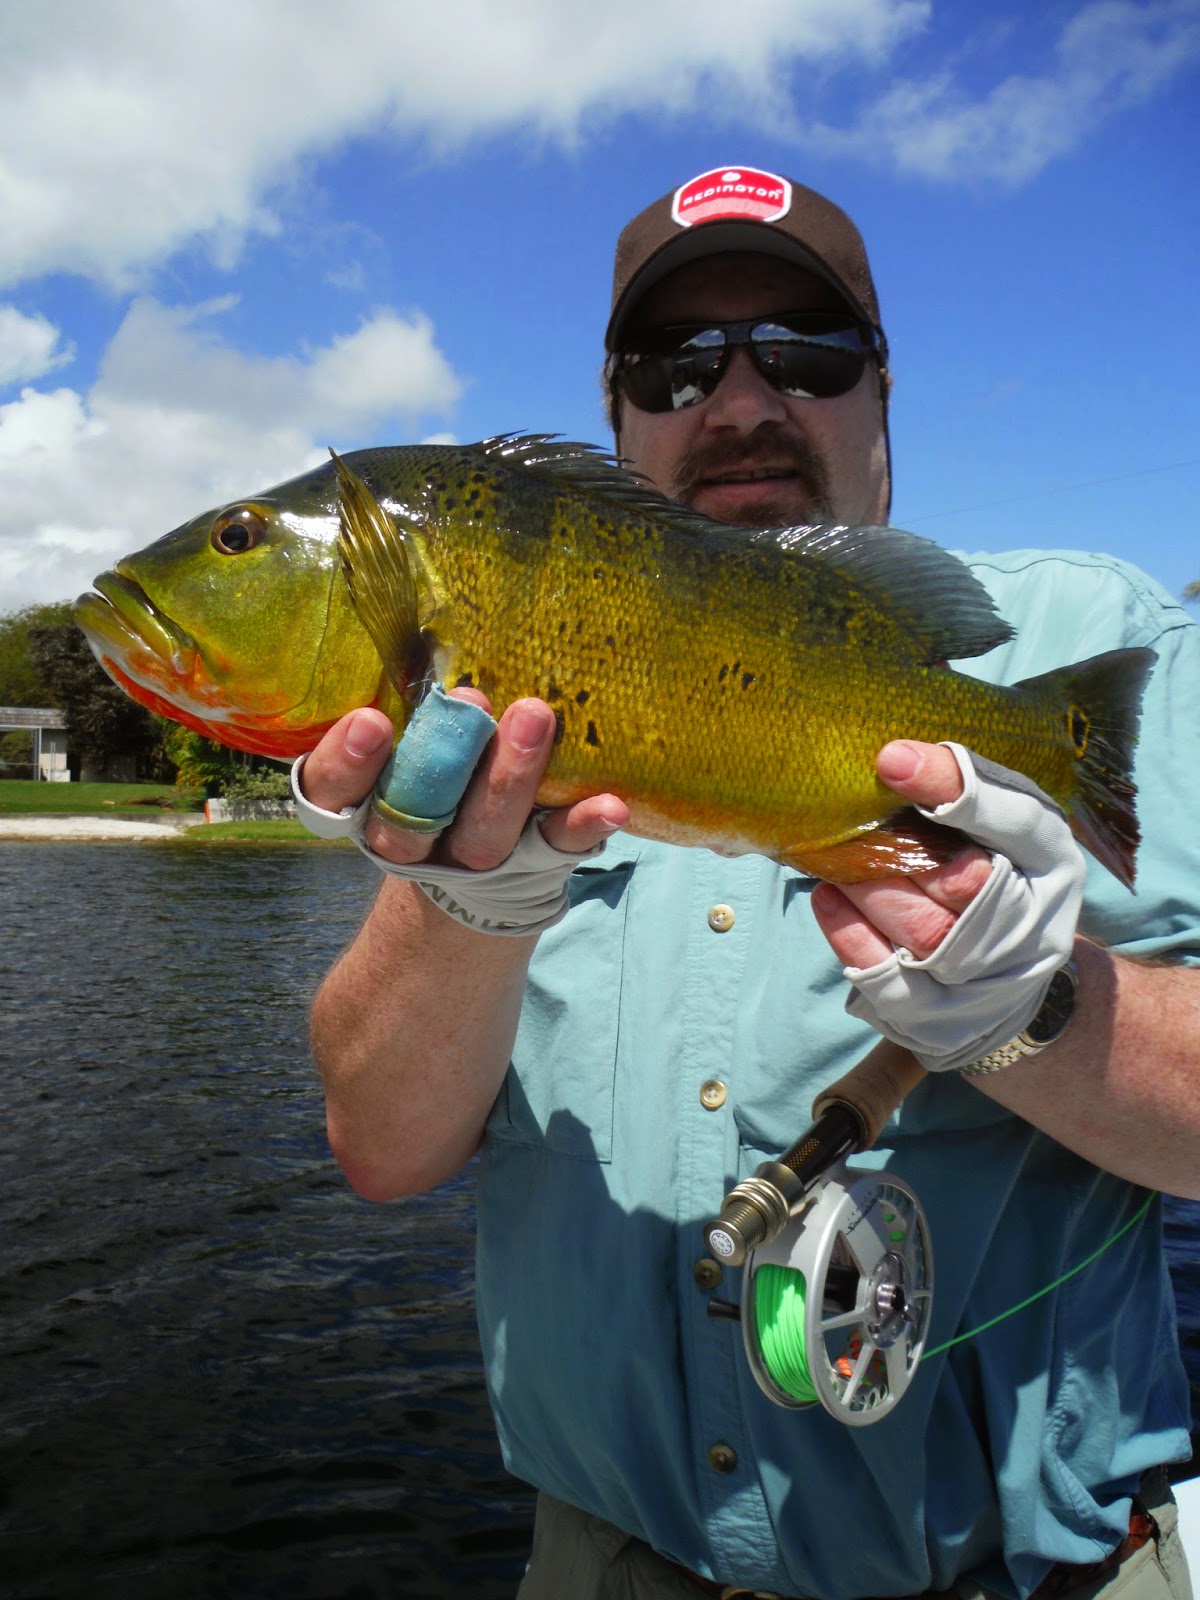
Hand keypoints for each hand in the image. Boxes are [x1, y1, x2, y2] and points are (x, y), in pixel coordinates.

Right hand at [297, 692, 627, 870]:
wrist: (479, 880)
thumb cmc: (433, 775)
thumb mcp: (401, 745)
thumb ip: (403, 702)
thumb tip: (427, 619)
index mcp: (364, 805)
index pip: (331, 791)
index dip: (346, 762)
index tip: (371, 720)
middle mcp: (410, 842)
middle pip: (413, 816)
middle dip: (440, 762)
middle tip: (471, 699)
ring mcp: (472, 860)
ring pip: (483, 835)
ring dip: (510, 778)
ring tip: (534, 716)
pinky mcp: (533, 866)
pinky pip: (557, 847)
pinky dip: (583, 825)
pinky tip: (610, 804)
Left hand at [810, 740, 1085, 1072]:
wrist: (1005, 977)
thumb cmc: (996, 876)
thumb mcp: (997, 822)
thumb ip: (963, 787)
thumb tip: (891, 759)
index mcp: (1053, 864)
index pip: (1018, 824)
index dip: (957, 792)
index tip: (892, 761)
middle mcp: (1034, 930)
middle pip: (969, 890)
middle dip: (900, 854)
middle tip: (850, 824)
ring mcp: (990, 985)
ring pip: (926, 938)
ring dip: (869, 893)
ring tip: (833, 858)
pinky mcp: (940, 1022)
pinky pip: (890, 984)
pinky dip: (851, 937)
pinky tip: (828, 899)